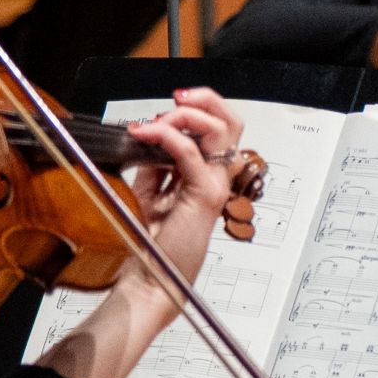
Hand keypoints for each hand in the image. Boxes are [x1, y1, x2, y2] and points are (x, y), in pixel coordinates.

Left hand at [112, 86, 246, 285]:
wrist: (150, 279)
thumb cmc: (151, 247)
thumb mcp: (148, 194)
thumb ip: (153, 167)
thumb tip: (148, 137)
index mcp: (204, 177)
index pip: (215, 129)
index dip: (194, 111)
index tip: (163, 111)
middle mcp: (215, 178)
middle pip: (230, 122)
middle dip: (203, 100)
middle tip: (175, 99)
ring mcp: (215, 186)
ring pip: (220, 129)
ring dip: (185, 115)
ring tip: (157, 121)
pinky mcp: (205, 196)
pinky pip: (190, 153)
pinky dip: (168, 136)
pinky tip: (146, 134)